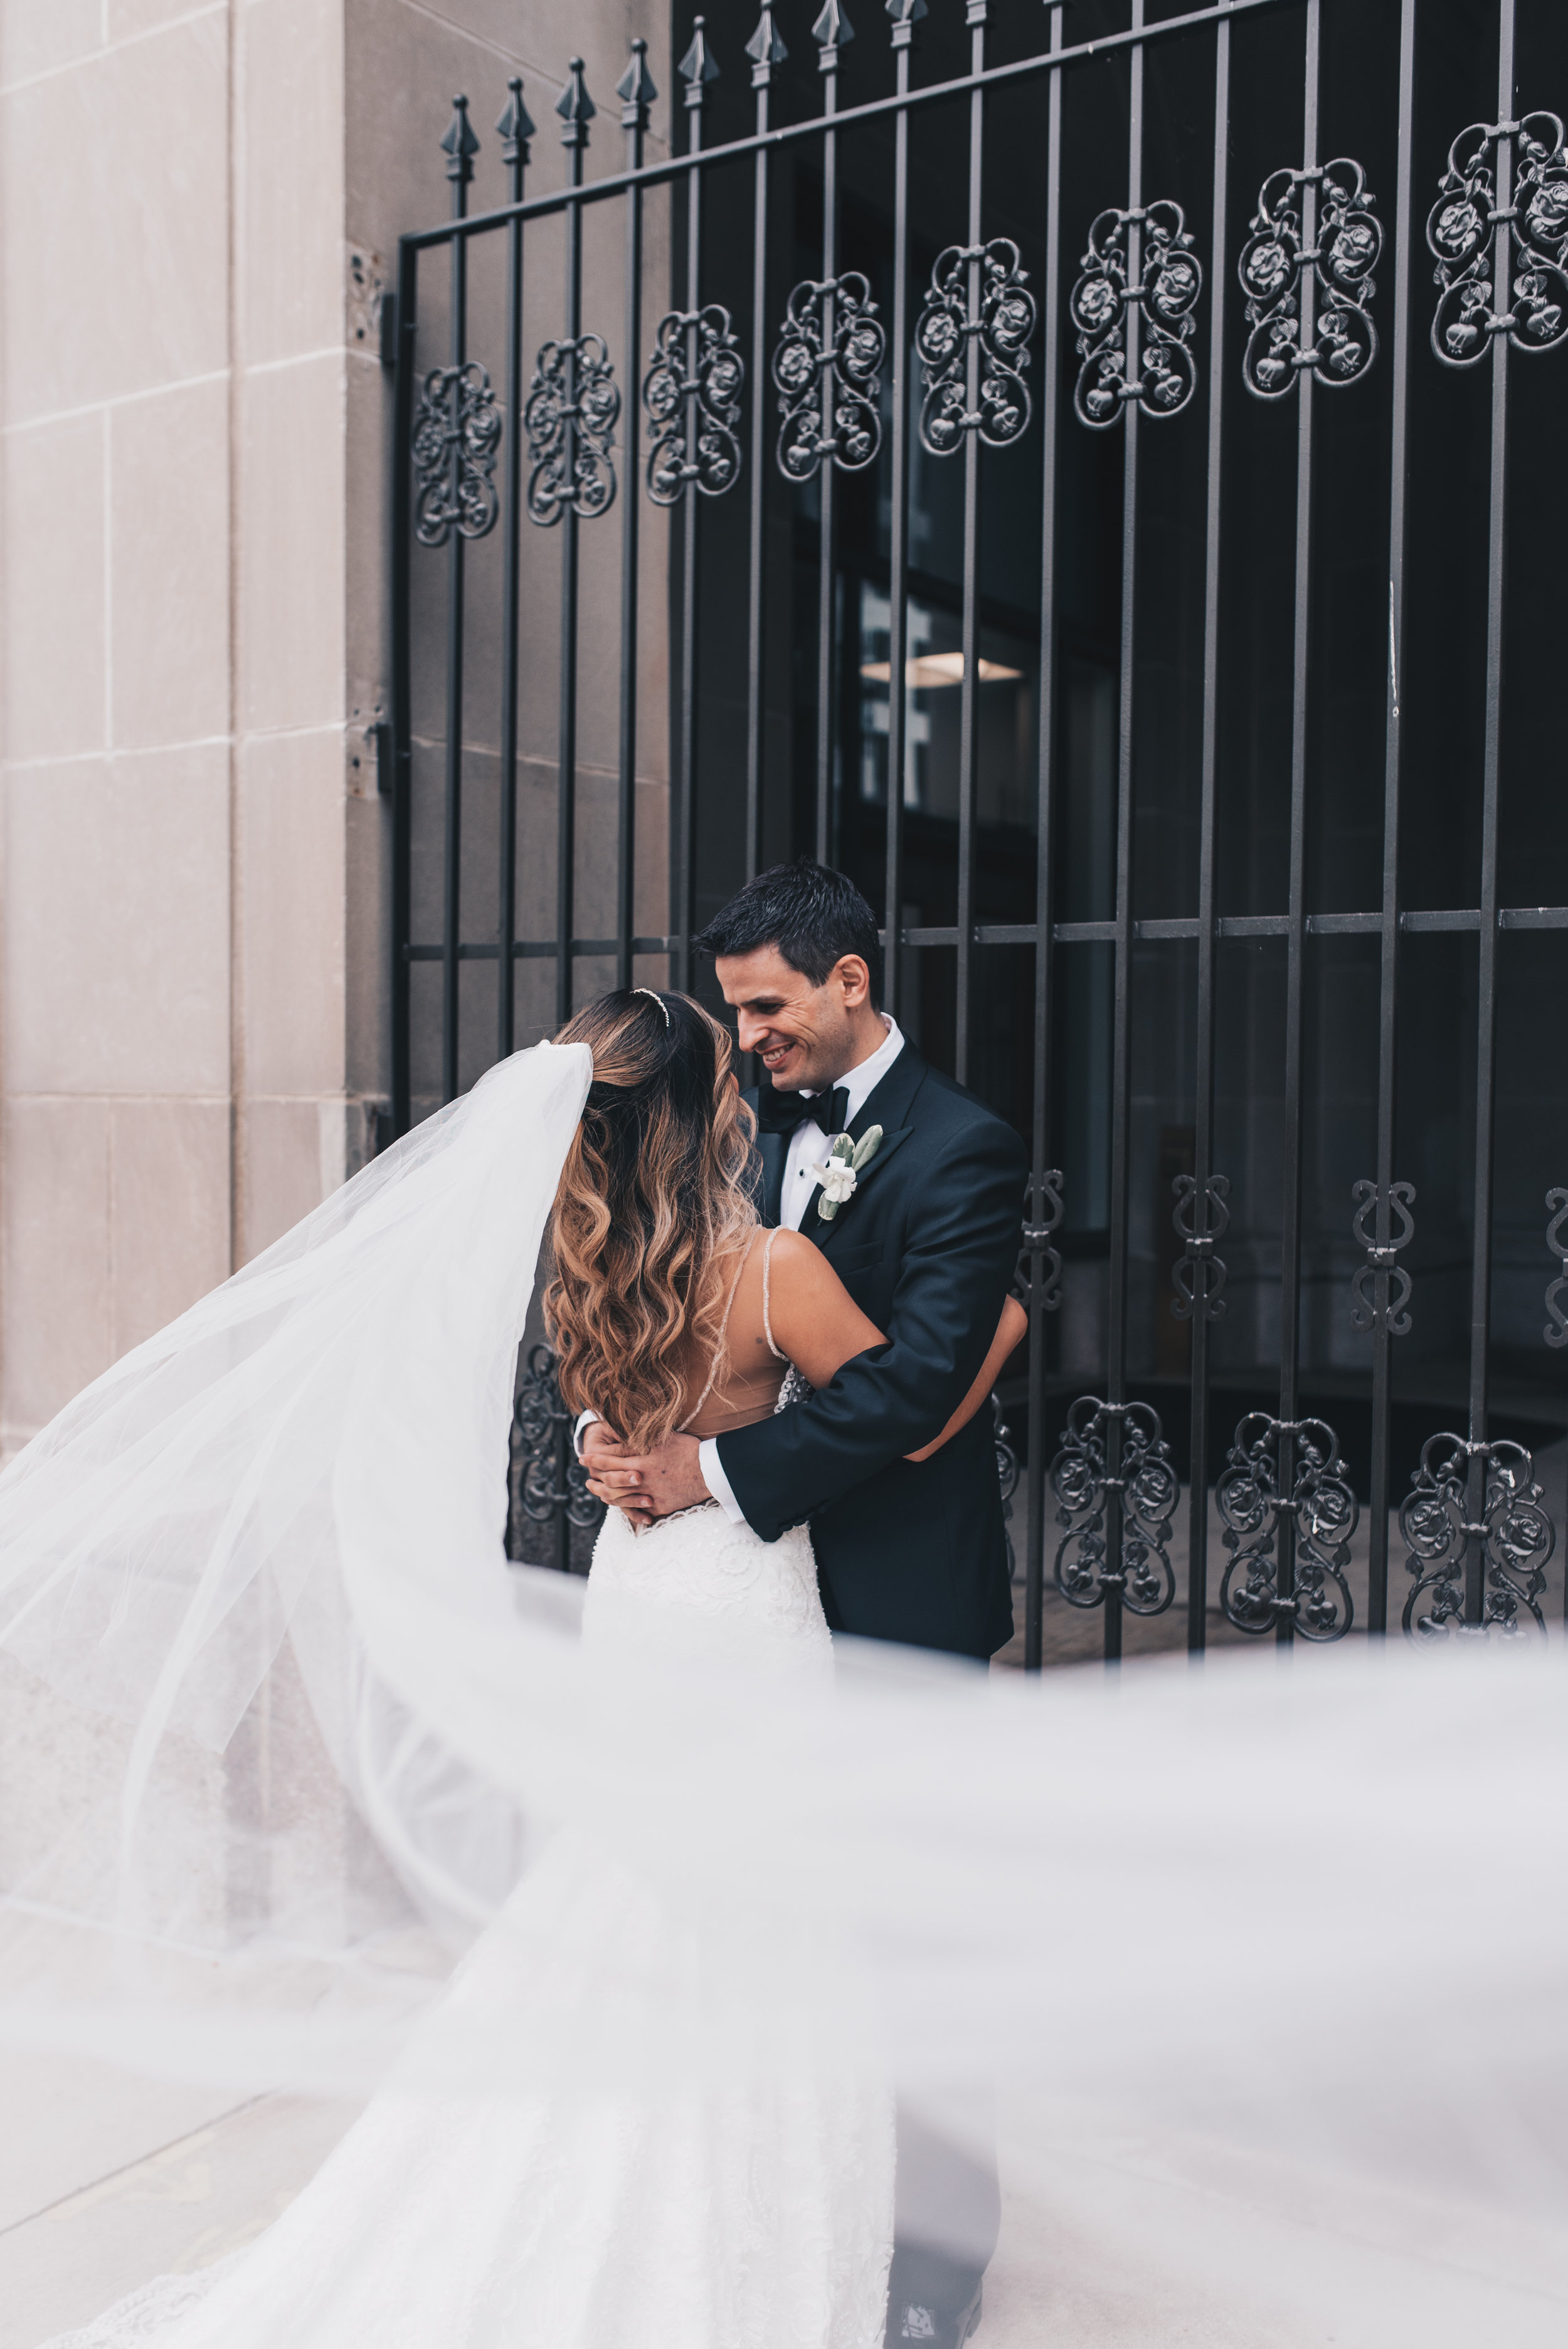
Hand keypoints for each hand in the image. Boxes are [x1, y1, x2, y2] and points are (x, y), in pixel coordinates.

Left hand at [584, 1428, 709, 1520]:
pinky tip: (624, 1508)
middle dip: (597, 1483)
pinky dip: (631, 1510)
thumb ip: (642, 1437)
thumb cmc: (688, 1450)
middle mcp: (642, 1482)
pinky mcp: (662, 1508)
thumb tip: (623, 1430)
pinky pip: (641, 1511)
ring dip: (608, 1497)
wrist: (711, 1472)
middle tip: (587, 1482)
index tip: (583, 1457)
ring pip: (623, 1501)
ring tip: (600, 1494)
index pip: (610, 1461)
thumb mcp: (663, 1438)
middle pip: (611, 1485)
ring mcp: (652, 1497)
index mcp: (641, 1463)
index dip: (595, 1460)